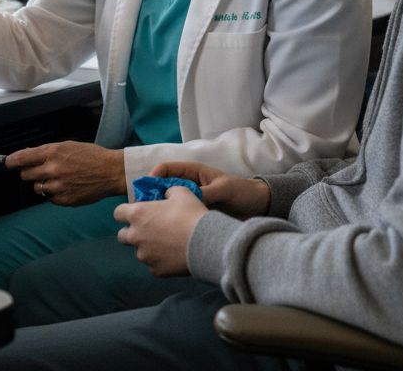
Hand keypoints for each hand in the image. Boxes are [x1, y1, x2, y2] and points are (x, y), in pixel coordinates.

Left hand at [7, 141, 124, 205]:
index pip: (22, 158)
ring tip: (59, 179)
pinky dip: (55, 193)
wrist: (110, 172)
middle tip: (42, 170)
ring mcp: (57, 186)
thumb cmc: (91, 156)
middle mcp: (52, 169)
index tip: (8, 163)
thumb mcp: (68, 146)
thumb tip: (26, 156)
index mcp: (52, 152)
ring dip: (42, 183)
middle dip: (30, 172)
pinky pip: (49, 198)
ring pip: (37, 188)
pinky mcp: (64, 200)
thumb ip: (46, 152)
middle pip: (25, 175)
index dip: (12, 161)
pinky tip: (67, 187)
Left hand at [114, 187, 206, 276]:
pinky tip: (173, 254)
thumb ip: (167, 192)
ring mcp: (144, 255)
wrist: (207, 243)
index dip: (126, 212)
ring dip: (147, 247)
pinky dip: (159, 260)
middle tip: (150, 229)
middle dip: (133, 232)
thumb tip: (165, 195)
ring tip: (167, 243)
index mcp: (138, 215)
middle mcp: (135, 236)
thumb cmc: (191, 215)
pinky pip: (152, 264)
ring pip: (139, 251)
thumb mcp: (180, 192)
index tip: (137, 213)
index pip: (118, 213)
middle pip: (122, 235)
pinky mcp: (155, 270)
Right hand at [152, 161, 270, 219]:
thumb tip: (187, 202)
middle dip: (151, 197)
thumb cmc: (242, 192)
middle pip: (162, 188)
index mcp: (192, 172)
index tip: (146, 190)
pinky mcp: (193, 215)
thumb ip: (207, 193)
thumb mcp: (225, 189)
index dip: (153, 177)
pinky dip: (170, 223)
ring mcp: (190, 201)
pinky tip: (166, 232)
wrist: (257, 208)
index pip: (165, 169)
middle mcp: (188, 186)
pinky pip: (178, 217)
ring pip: (168, 204)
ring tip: (152, 223)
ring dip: (160, 211)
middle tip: (145, 210)